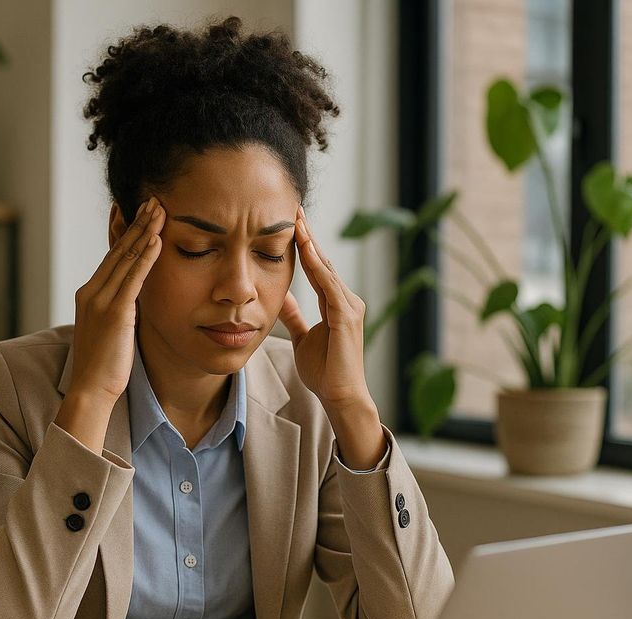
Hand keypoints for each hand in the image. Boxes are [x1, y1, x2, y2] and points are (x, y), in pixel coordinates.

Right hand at [68, 196, 164, 403]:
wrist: (90, 390)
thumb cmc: (103, 366)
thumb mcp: (111, 329)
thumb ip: (121, 309)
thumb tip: (135, 299)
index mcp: (90, 294)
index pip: (112, 256)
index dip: (126, 232)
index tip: (138, 211)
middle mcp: (92, 291)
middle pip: (118, 250)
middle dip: (137, 222)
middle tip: (153, 200)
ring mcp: (101, 301)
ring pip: (126, 258)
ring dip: (144, 231)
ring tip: (159, 209)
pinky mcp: (114, 313)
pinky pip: (133, 278)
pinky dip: (146, 257)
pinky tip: (157, 239)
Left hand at [277, 205, 369, 407]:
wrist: (340, 396)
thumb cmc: (325, 371)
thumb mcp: (303, 337)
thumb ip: (295, 316)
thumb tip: (282, 297)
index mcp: (336, 303)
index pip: (317, 267)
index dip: (304, 245)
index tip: (291, 223)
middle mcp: (346, 300)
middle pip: (322, 261)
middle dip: (308, 235)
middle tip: (294, 208)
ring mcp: (349, 306)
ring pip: (325, 268)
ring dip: (310, 243)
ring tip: (297, 220)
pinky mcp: (345, 315)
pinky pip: (328, 284)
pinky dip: (315, 265)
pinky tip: (304, 248)